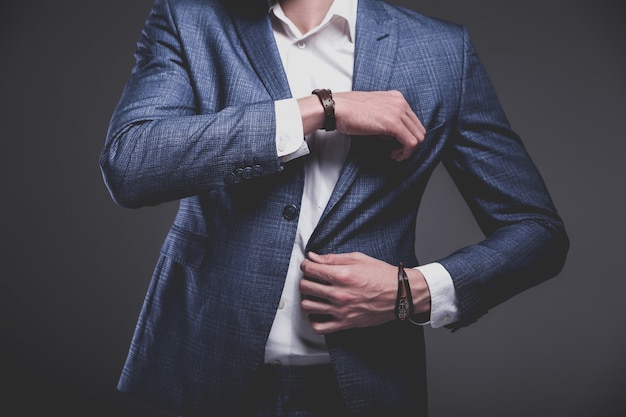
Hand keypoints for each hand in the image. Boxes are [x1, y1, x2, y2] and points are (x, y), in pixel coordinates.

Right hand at [297, 90, 425, 160]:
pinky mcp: (393, 123)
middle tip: (396, 153)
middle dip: (410, 146)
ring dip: (408, 151)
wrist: (336, 109)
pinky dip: (405, 153)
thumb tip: (395, 138)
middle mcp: (400, 102)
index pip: (414, 121)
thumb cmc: (348, 112)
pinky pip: (410, 143)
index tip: (396, 146)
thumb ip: (388, 122)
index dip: (407, 137)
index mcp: (396, 98)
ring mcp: (398, 112)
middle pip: (419, 129)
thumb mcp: (374, 112)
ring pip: (418, 137)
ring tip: (394, 155)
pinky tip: (393, 155)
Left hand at [299, 252, 430, 333]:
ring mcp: (341, 310)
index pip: (310, 269)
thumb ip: (332, 258)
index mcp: (342, 275)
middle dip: (305, 280)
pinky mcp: (345, 323)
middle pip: (305, 287)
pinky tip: (318, 312)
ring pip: (308, 306)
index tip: (308, 266)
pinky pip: (319, 327)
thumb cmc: (381, 275)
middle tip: (312, 279)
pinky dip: (314, 320)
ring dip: (307, 298)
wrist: (400, 294)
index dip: (306, 265)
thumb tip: (312, 257)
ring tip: (314, 295)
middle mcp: (339, 293)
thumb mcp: (357, 259)